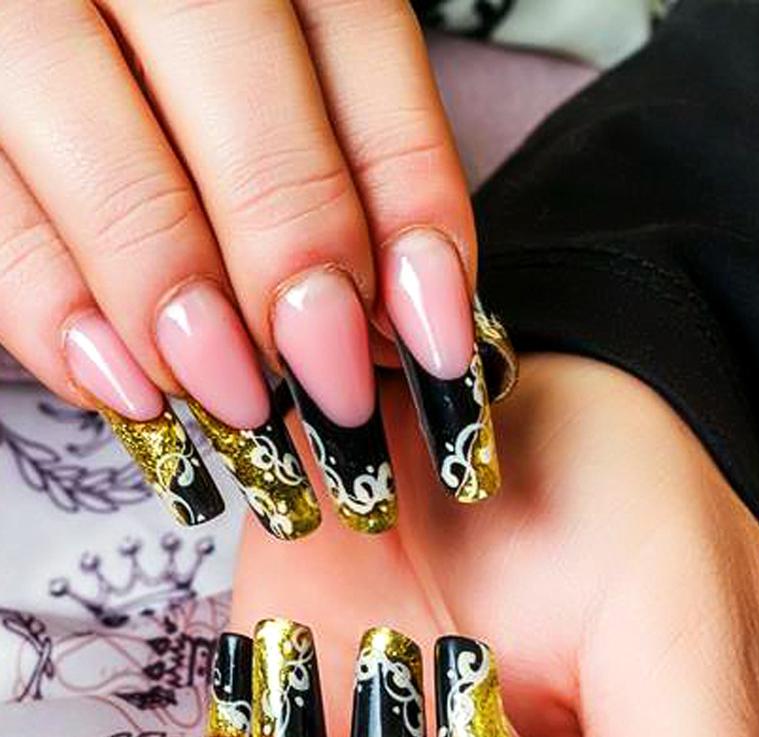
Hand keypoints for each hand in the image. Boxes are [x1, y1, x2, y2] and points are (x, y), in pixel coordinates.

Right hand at [0, 0, 496, 534]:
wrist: (55, 43)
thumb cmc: (186, 102)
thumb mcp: (281, 101)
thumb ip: (337, 180)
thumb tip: (393, 331)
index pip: (353, 32)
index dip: (406, 194)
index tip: (434, 333)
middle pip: (226, 64)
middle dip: (289, 239)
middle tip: (328, 377)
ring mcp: (24, 6)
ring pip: (84, 115)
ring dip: (165, 276)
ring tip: (231, 394)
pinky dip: (50, 301)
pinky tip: (120, 383)